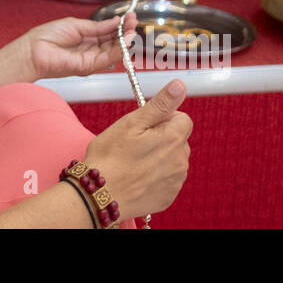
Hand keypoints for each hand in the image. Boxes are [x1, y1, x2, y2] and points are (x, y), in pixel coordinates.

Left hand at [19, 12, 137, 81]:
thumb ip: (98, 26)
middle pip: (115, 42)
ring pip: (114, 51)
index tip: (129, 16)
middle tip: (135, 20)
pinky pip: (107, 59)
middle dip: (126, 31)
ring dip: (126, 40)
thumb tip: (115, 21)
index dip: (120, 25)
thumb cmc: (48, 36)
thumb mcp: (76, 25)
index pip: (109, 32)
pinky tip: (125, 40)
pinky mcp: (88, 67)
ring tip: (133, 29)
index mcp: (87, 37)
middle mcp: (91, 49)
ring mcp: (91, 59)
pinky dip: (118, 50)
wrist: (33, 50)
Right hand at [81, 80, 191, 220]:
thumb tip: (179, 86)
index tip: (145, 126)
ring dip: (160, 157)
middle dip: (162, 138)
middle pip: (178, 139)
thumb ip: (160, 104)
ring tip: (134, 161)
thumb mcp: (132, 123)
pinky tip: (138, 176)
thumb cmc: (110, 157)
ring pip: (173, 159)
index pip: (183, 118)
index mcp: (172, 138)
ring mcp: (175, 181)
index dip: (163, 119)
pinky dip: (157, 176)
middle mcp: (180, 160)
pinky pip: (168, 179)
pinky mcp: (169, 196)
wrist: (99, 195)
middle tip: (135, 143)